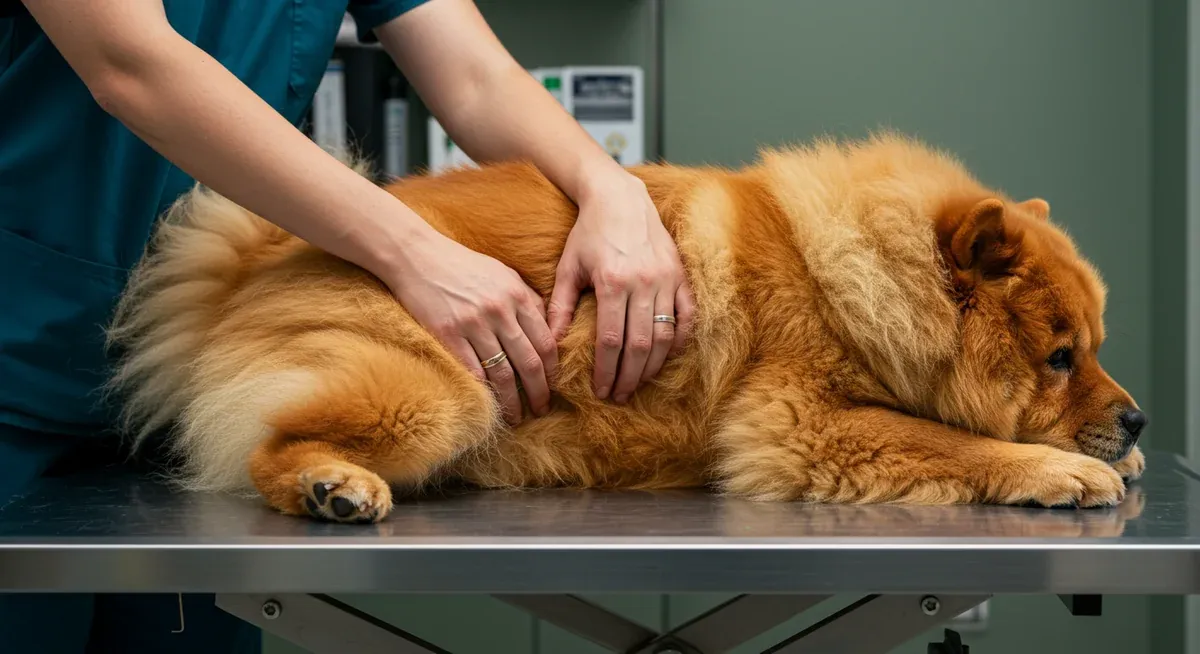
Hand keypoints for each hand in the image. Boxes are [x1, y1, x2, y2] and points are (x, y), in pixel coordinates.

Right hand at [388, 231, 555, 424]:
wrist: (418, 256)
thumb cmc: (463, 266)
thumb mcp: (504, 274)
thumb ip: (527, 300)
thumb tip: (549, 329)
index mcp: (518, 296)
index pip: (546, 342)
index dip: (554, 371)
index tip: (555, 387)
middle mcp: (500, 311)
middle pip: (529, 362)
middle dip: (540, 392)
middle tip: (542, 410)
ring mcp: (473, 324)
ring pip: (502, 373)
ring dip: (512, 401)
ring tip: (516, 416)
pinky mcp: (448, 334)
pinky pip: (472, 371)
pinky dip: (483, 391)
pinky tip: (488, 404)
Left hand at [548, 172, 694, 402]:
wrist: (620, 197)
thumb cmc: (588, 233)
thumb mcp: (568, 267)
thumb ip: (560, 306)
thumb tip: (550, 344)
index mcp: (611, 282)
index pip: (611, 340)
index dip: (607, 371)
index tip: (601, 390)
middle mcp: (642, 282)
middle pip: (640, 345)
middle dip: (629, 376)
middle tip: (620, 395)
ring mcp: (666, 279)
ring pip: (665, 335)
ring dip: (652, 365)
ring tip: (638, 382)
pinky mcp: (681, 274)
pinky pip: (687, 316)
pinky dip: (680, 339)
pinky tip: (666, 356)